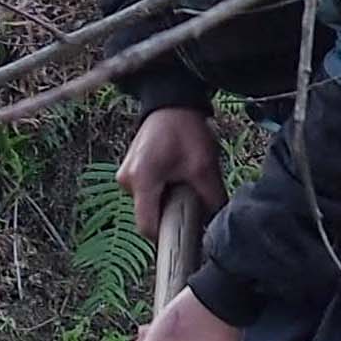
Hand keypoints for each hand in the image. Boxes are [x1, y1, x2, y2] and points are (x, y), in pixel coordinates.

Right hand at [117, 105, 224, 241]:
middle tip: (191, 203)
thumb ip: (210, 200)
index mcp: (142, 180)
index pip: (148, 227)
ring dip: (165, 202)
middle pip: (147, 216)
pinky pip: (145, 193)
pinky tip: (174, 178)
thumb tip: (215, 226)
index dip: (168, 237)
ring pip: (147, 205)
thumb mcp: (204, 167)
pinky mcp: (129, 172)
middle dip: (170, 216)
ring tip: (183, 185)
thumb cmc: (185, 131)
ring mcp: (124, 176)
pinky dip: (160, 192)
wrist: (171, 104)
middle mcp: (127, 181)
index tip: (187, 236)